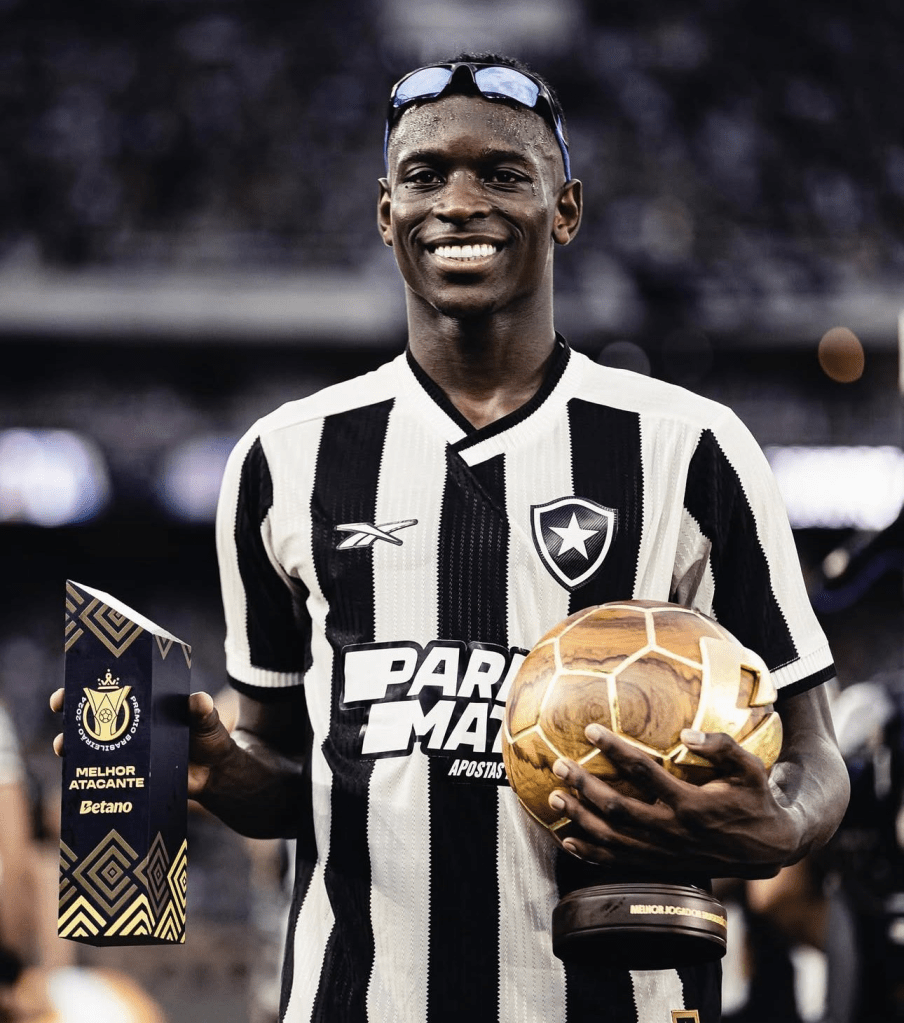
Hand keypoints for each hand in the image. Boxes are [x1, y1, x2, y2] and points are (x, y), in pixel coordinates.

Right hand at [49, 688, 236, 801]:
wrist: (214, 774)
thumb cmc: (208, 739)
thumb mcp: (207, 721)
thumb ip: (203, 712)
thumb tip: (199, 700)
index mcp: (145, 707)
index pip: (113, 690)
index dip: (89, 685)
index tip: (73, 682)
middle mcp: (129, 728)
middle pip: (91, 716)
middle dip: (70, 709)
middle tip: (61, 705)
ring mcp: (125, 753)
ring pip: (88, 746)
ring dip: (70, 745)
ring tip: (64, 746)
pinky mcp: (127, 776)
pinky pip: (101, 775)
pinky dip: (86, 776)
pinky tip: (78, 778)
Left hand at [548, 723, 802, 878]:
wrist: (767, 850)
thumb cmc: (755, 799)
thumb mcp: (751, 768)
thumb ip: (722, 746)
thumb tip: (686, 733)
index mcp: (692, 804)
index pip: (644, 772)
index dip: (615, 750)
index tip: (590, 731)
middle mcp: (673, 831)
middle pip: (616, 807)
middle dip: (583, 785)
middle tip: (559, 765)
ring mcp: (664, 852)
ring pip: (612, 838)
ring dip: (579, 818)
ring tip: (554, 797)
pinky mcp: (661, 865)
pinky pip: (619, 862)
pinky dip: (591, 853)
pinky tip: (568, 839)